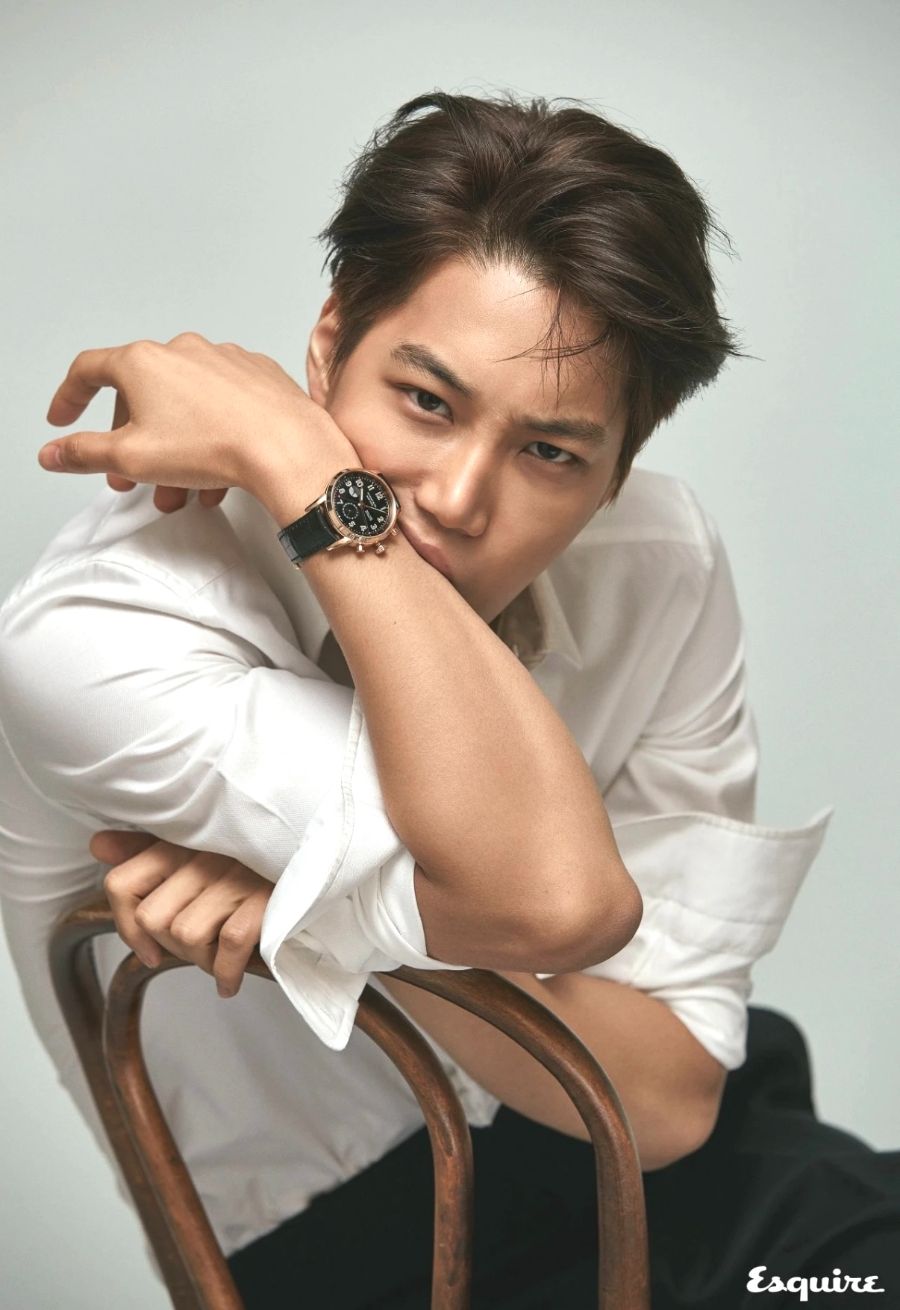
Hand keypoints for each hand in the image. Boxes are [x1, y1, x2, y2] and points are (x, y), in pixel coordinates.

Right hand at [38, 332, 355, 509]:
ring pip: (185, 409)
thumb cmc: (213, 446)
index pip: (90, 370)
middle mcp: (183, 351)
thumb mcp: (132, 459)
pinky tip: (218, 476)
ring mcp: (224, 360)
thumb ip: (86, 453)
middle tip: (131, 481)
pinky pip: (223, 409)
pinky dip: (211, 439)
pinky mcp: (259, 377)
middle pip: (142, 396)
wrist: (286, 448)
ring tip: (180, 494)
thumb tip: (55, 452)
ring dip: (174, 452)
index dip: (70, 396)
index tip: (63, 418)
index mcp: (143, 362)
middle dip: (132, 443)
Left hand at [90, 828, 273, 997]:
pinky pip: (228, 947)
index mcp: (181, 843)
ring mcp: (234, 878)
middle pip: (154, 921)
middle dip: (172, 949)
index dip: (126, 927)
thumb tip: (99, 845)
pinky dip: (225, 974)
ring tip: (219, 957)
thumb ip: (146, 847)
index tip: (149, 949)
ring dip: (201, 960)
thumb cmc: (250, 859)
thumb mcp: (198, 844)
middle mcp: (204, 857)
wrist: (321, 852)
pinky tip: (231, 980)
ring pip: (186, 936)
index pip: (122, 883)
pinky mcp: (264, 900)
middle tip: (198, 950)